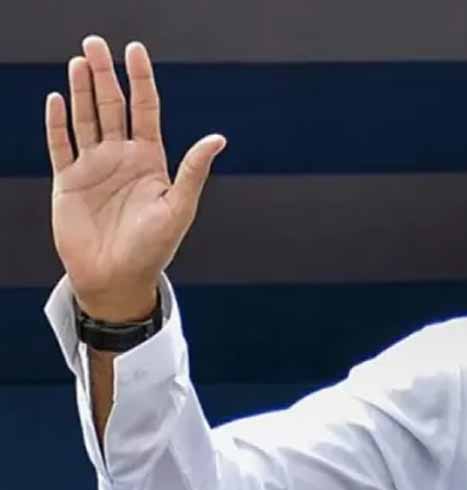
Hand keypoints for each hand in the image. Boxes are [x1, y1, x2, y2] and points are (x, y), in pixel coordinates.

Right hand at [45, 36, 225, 321]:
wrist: (118, 278)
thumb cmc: (154, 248)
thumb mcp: (179, 208)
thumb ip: (194, 171)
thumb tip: (219, 137)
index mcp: (150, 160)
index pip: (145, 109)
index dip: (140, 80)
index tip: (135, 51)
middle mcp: (122, 157)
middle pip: (111, 106)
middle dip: (104, 75)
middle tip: (95, 42)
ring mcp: (94, 167)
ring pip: (85, 119)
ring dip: (81, 90)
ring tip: (79, 60)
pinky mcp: (68, 182)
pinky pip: (61, 145)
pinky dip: (57, 122)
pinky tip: (57, 98)